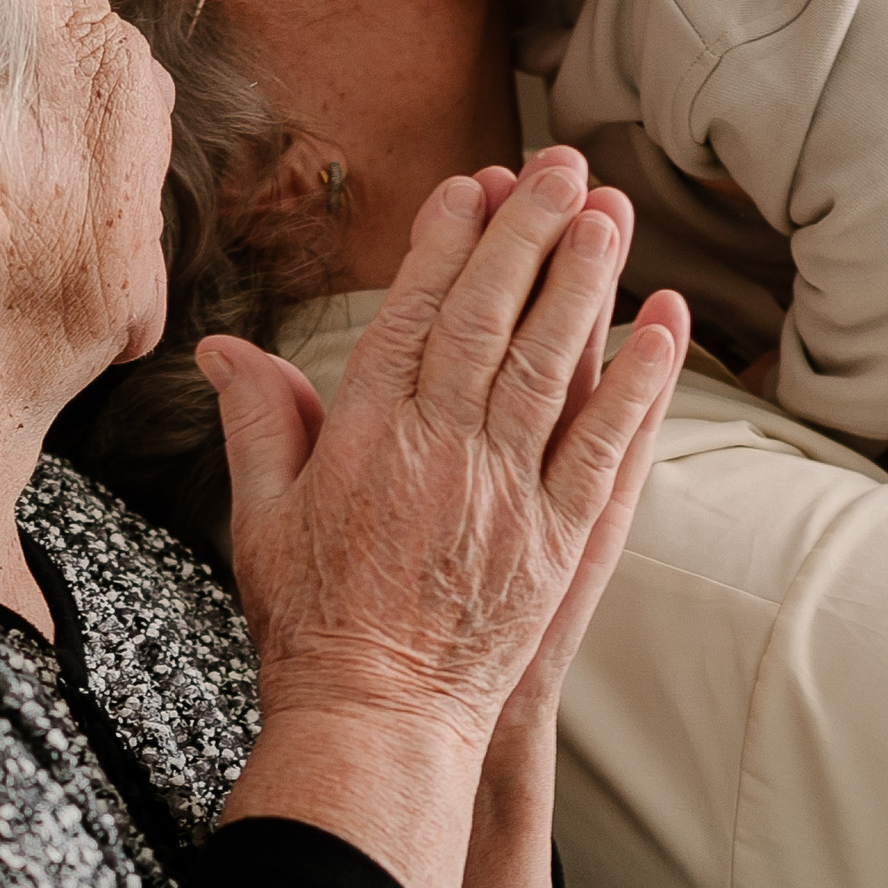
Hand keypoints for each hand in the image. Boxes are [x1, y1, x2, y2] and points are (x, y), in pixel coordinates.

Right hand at [199, 148, 687, 887]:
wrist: (375, 721)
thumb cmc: (311, 624)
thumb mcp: (262, 517)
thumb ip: (259, 423)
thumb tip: (223, 350)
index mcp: (365, 436)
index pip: (413, 312)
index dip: (448, 241)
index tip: (474, 183)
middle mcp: (438, 450)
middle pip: (490, 317)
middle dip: (528, 232)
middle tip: (563, 166)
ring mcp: (504, 493)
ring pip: (553, 365)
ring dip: (587, 284)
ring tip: (613, 215)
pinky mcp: (558, 541)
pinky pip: (607, 446)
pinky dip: (638, 383)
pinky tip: (664, 328)